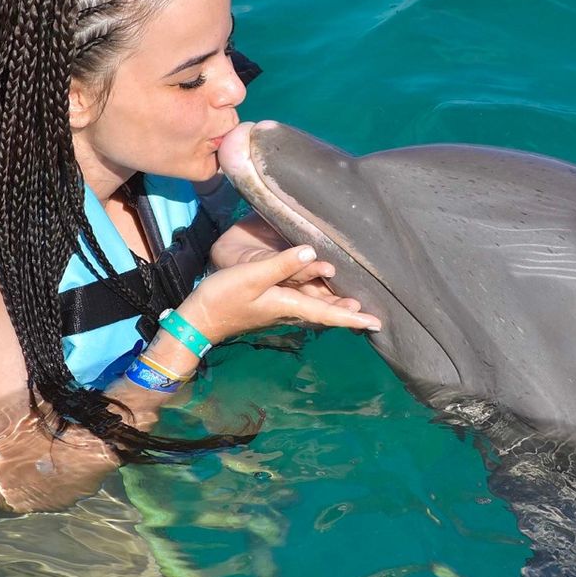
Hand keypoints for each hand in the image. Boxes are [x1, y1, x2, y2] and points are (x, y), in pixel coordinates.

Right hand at [180, 245, 380, 343]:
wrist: (199, 318)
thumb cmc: (224, 297)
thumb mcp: (252, 277)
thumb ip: (282, 265)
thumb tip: (312, 253)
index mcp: (289, 305)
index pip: (328, 313)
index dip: (353, 317)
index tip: (376, 323)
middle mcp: (289, 310)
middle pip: (326, 312)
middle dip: (349, 313)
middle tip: (374, 314)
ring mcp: (280, 309)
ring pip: (315, 307)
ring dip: (336, 306)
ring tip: (357, 302)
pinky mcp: (271, 304)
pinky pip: (303, 302)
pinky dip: (318, 300)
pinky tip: (322, 292)